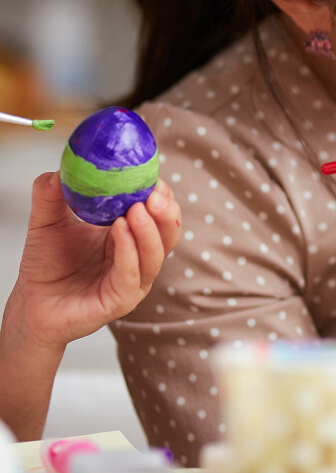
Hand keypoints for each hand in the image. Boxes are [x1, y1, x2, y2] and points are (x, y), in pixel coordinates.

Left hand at [6, 172, 181, 351]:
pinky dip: (130, 250)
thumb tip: (61, 169)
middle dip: (167, 211)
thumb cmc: (46, 266)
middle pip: (168, 233)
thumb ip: (51, 194)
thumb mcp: (47, 221)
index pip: (158, 213)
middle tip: (153, 194)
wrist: (30, 303)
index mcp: (129, 235)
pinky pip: (133, 273)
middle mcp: (138, 257)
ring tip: (137, 209)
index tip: (153, 178)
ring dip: (150, 230)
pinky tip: (121, 230)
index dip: (161, 196)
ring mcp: (133, 279)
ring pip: (156, 254)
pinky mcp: (122, 299)